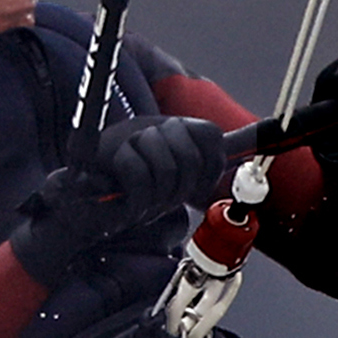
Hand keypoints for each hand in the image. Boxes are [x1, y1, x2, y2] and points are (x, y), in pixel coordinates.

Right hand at [7, 116, 227, 287]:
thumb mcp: (176, 181)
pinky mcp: (105, 151)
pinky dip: (137, 200)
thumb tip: (254, 137)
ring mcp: (127, 135)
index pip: (209, 135)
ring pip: (165, 165)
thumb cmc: (132, 198)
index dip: (207, 170)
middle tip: (162, 200)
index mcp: (169, 127)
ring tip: (143, 204)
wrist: (84, 212)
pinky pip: (137, 175)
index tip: (190, 188)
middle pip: (190, 154)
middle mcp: (149, 124)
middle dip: (180, 189)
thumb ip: (206, 161)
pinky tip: (130, 207)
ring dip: (157, 197)